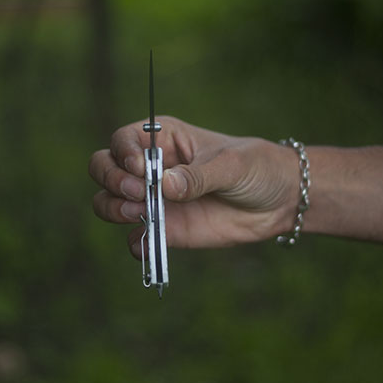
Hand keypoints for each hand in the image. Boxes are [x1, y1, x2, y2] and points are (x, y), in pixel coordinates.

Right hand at [88, 116, 298, 257]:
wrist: (279, 201)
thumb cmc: (256, 167)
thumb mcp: (231, 165)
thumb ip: (198, 176)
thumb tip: (164, 186)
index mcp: (163, 138)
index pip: (123, 140)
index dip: (123, 154)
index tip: (142, 169)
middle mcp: (150, 167)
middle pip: (103, 167)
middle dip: (111, 180)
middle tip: (138, 193)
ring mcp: (154, 199)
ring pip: (108, 201)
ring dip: (113, 208)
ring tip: (139, 214)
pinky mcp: (165, 229)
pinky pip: (134, 239)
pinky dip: (134, 244)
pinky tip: (147, 243)